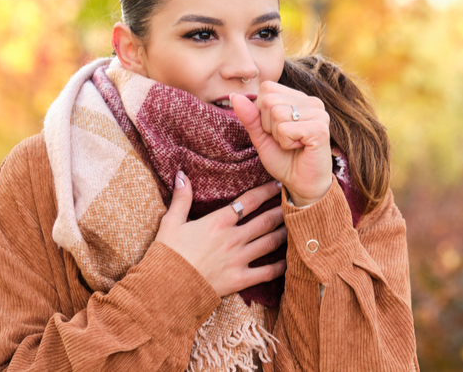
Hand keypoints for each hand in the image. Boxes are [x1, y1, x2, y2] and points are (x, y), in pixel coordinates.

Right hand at [155, 171, 286, 296]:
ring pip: (269, 242)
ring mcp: (239, 259)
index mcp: (218, 222)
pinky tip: (290, 260)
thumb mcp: (171, 222)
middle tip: (296, 203)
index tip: (278, 184)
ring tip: (296, 226)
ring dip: (284, 233)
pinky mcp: (240, 280)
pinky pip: (267, 273)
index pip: (248, 201)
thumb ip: (181, 198)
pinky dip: (281, 266)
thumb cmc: (167, 254)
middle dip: (282, 210)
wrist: (166, 288)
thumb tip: (181, 174)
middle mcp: (233, 238)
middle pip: (265, 221)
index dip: (265, 191)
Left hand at [231, 82, 332, 206]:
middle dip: (268, 126)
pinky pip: (285, 129)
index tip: (276, 130)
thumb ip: (249, 116)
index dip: (262, 113)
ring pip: (276, 113)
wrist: (301, 184)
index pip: (267, 88)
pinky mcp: (320, 129)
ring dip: (278, 136)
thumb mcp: (261, 136)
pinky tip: (299, 148)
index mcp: (299, 98)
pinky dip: (286, 143)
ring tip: (292, 144)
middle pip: (269, 100)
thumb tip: (233, 96)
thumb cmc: (284, 159)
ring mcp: (319, 114)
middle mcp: (312, 102)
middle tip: (285, 140)